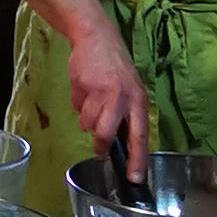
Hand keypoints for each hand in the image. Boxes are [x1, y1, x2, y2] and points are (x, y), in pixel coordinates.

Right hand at [67, 23, 149, 177]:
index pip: (139, 136)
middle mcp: (121, 98)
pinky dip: (78, 102)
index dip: (136, 160)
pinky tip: (85, 88)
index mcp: (138, 101)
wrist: (96, 37)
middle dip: (99, 143)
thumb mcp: (130, 90)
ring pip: (87, 123)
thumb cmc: (115, 67)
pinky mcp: (82, 86)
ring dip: (87, 117)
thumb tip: (122, 144)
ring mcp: (100, 91)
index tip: (134, 179)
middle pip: (105, 134)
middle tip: (99, 146)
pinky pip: (77, 107)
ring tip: (93, 99)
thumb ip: (127, 115)